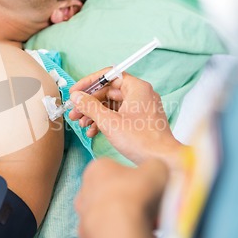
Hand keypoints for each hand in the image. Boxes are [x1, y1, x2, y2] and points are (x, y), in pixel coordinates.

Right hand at [69, 68, 184, 167]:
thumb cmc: (142, 141)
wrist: (163, 160)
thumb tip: (77, 96)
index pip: (109, 76)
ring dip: (94, 113)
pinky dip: (104, 121)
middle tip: (74, 111)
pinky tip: (92, 131)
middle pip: (108, 92)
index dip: (89, 83)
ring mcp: (141, 108)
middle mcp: (140, 94)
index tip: (76, 91)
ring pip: (111, 105)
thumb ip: (90, 106)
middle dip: (89, 103)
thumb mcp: (110, 122)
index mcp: (137, 88)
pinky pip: (118, 114)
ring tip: (80, 123)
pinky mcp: (139, 120)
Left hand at [75, 158, 168, 237]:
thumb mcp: (156, 169)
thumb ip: (154, 167)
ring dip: (124, 218)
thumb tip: (154, 174)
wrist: (121, 233)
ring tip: (144, 225)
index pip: (115, 168)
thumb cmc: (136, 194)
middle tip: (147, 208)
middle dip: (128, 199)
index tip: (147, 188)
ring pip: (108, 215)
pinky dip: (119, 235)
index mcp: (96, 167)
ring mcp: (82, 216)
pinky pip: (107, 234)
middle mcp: (83, 190)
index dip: (135, 178)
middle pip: (111, 192)